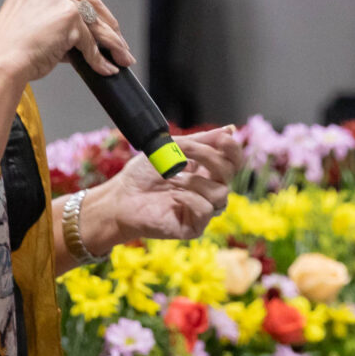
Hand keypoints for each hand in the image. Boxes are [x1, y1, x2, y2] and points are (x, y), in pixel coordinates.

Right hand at [0, 0, 131, 83]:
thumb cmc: (9, 48)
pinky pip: (90, 40)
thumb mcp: (32, 21)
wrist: (0, 63)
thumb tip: (86, 33)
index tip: (103, 20)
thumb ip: (57, 18)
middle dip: (107, 24)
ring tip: (121, 57)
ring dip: (111, 42)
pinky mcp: (70, 16)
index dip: (91, 6)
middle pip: (90, 0)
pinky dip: (98, 57)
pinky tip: (104, 67)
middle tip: (119, 41)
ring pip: (94, 22)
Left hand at [79, 127, 241, 253]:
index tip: (221, 138)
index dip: (233, 149)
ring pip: (221, 193)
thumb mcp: (172, 149)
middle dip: (209, 157)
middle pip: (230, 173)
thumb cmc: (142, 175)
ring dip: (195, 180)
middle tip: (186, 151)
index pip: (233, 161)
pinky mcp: (194, 226)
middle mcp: (208, 190)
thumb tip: (230, 129)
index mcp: (206, 172)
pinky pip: (206, 210)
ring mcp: (203, 209)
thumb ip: (202, 140)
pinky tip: (173, 196)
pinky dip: (189, 198)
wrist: (121, 197)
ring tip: (173, 178)